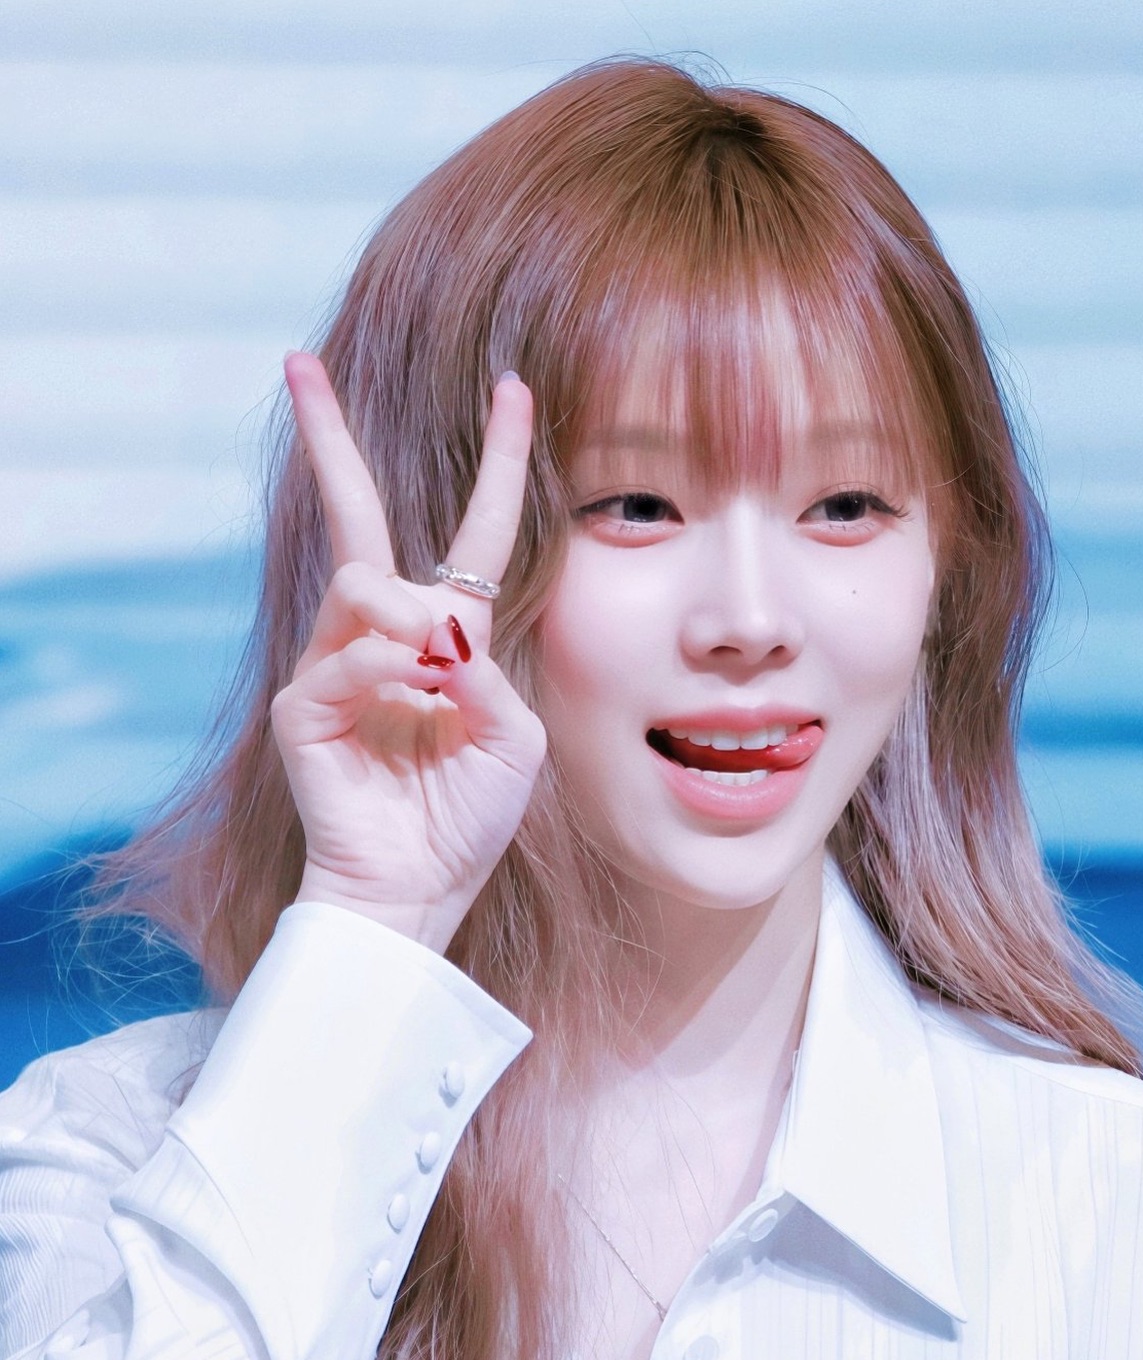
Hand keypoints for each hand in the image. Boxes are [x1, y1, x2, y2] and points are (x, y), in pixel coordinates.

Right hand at [271, 352, 545, 953]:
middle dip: (329, 438)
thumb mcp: (513, 738)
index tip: (514, 390)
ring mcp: (335, 664)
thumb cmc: (469, 817)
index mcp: (446, 638)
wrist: (418, 887)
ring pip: (365, 586)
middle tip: (299, 362)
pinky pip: (349, 656)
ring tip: (439, 677)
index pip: (471, 534)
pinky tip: (410, 709)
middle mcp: (384, 637)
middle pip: (358, 516)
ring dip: (414, 621)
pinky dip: (390, 676)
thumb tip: (435, 625)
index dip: (499, 464)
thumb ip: (489, 672)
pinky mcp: (304, 705)